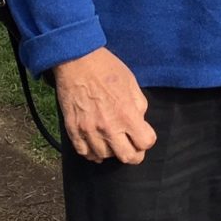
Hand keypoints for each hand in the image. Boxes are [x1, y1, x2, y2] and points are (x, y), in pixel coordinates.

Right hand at [54, 47, 156, 163]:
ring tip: (114, 141)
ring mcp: (89, 132)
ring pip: (105, 157)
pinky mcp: (73, 131)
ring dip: (112, 152)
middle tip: (133, 146)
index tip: (145, 134)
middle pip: (127, 157)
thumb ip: (139, 105)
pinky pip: (85, 153)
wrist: (78, 63)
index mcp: (127, 114)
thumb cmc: (108, 69)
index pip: (145, 142)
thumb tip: (140, 120)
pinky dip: (93, 153)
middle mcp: (108, 128)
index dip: (148, 139)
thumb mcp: (132, 83)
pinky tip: (98, 146)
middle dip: (135, 154)